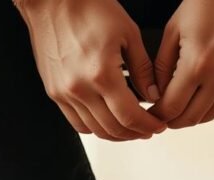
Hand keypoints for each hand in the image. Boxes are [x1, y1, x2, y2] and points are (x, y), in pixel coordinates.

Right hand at [15, 0, 166, 140]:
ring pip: (95, 130)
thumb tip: (153, 96)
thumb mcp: (128, 33)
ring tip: (131, 126)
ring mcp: (64, 93)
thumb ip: (143, 69)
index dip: (148, 126)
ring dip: (117, 133)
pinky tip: (108, 119)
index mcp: (101, 74)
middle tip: (149, 128)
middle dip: (136, 133)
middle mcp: (80, 89)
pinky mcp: (54, 92)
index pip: (129, 117)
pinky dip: (95, 127)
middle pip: (113, 129)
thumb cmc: (89, 8)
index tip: (159, 126)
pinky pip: (76, 122)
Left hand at [150, 0, 213, 128]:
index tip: (151, 114)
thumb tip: (156, 95)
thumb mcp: (174, 30)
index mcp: (197, 64)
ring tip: (182, 106)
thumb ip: (161, 67)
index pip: (171, 106)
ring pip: (210, 116)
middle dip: (173, 120)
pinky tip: (203, 99)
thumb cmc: (207, 4)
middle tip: (163, 116)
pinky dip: (213, 108)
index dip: (157, 115)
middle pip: (191, 118)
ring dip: (193, 116)